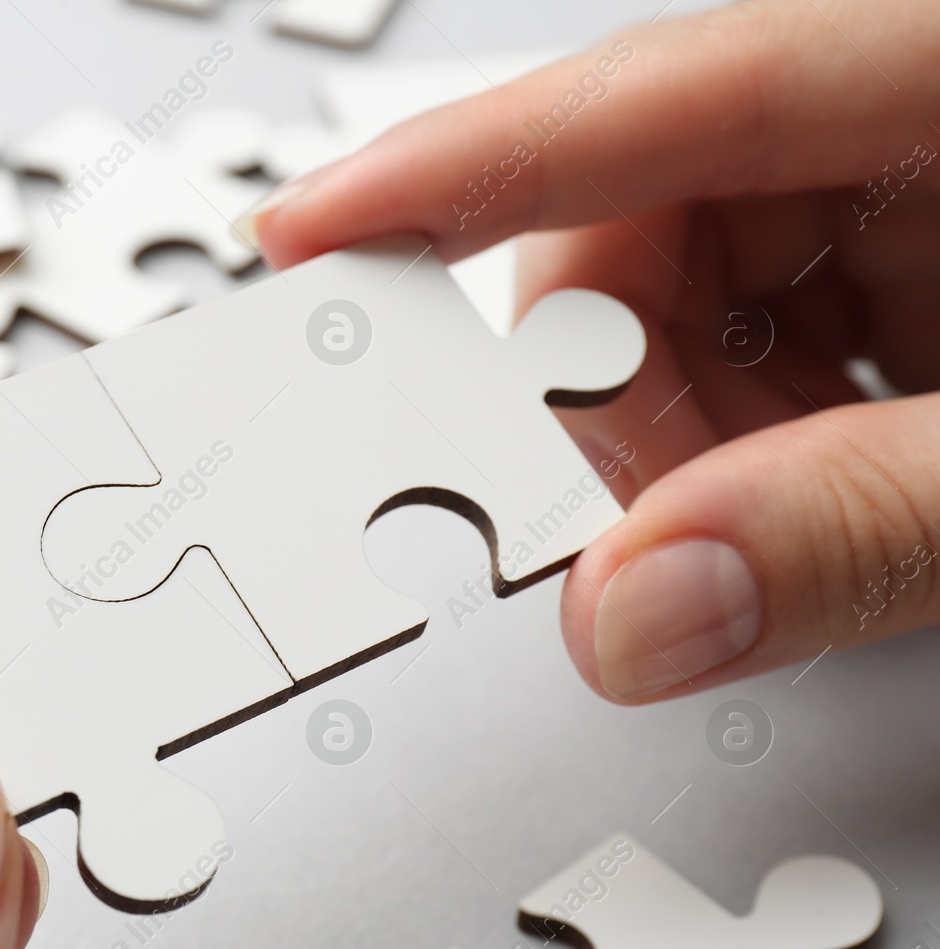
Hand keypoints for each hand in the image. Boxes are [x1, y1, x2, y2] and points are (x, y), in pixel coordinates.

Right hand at [244, 0, 939, 701]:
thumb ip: (852, 530)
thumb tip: (634, 613)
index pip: (653, 95)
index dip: (460, 167)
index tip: (307, 235)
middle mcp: (895, 115)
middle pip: (638, 223)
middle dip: (615, 394)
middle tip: (647, 527)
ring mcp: (898, 189)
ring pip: (671, 299)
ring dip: (688, 437)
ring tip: (785, 524)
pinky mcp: (895, 267)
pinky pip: (738, 336)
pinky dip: (736, 439)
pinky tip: (808, 492)